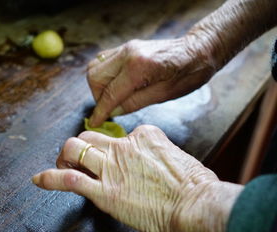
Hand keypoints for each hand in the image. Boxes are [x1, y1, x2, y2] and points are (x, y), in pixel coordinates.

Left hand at [32, 125, 242, 231]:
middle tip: (79, 158)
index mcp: (144, 136)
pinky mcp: (103, 191)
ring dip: (65, 157)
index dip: (114, 147)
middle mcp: (124, 147)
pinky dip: (50, 178)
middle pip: (90, 136)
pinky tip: (39, 179)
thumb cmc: (196, 188)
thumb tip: (155, 160)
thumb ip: (160, 154)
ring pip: (75, 149)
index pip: (120, 135)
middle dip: (81, 146)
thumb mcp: (179, 158)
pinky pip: (68, 179)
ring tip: (62, 165)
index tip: (115, 158)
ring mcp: (111, 168)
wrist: (196, 208)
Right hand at [87, 37, 214, 126]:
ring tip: (112, 97)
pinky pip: (103, 61)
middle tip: (109, 108)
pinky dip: (104, 76)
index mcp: (139, 67)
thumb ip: (133, 103)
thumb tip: (112, 112)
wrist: (198, 50)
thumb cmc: (188, 74)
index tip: (94, 123)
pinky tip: (116, 85)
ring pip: (95, 67)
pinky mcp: (126, 47)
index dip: (100, 111)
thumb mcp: (163, 95)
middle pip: (94, 77)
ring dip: (99, 86)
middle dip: (98, 96)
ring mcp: (125, 48)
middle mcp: (127, 54)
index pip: (109, 93)